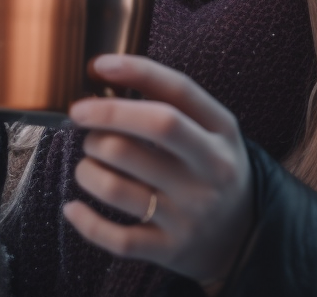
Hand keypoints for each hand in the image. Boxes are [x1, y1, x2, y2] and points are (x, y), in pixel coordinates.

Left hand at [64, 54, 253, 287]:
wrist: (243, 236)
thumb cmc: (212, 170)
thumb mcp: (213, 131)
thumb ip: (172, 104)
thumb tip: (108, 76)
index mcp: (221, 133)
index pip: (179, 92)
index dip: (136, 72)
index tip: (99, 66)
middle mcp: (211, 171)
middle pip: (153, 129)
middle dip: (105, 116)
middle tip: (82, 118)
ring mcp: (190, 213)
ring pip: (119, 184)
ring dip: (87, 169)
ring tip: (88, 163)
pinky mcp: (171, 249)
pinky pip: (116, 237)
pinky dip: (84, 220)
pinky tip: (74, 208)